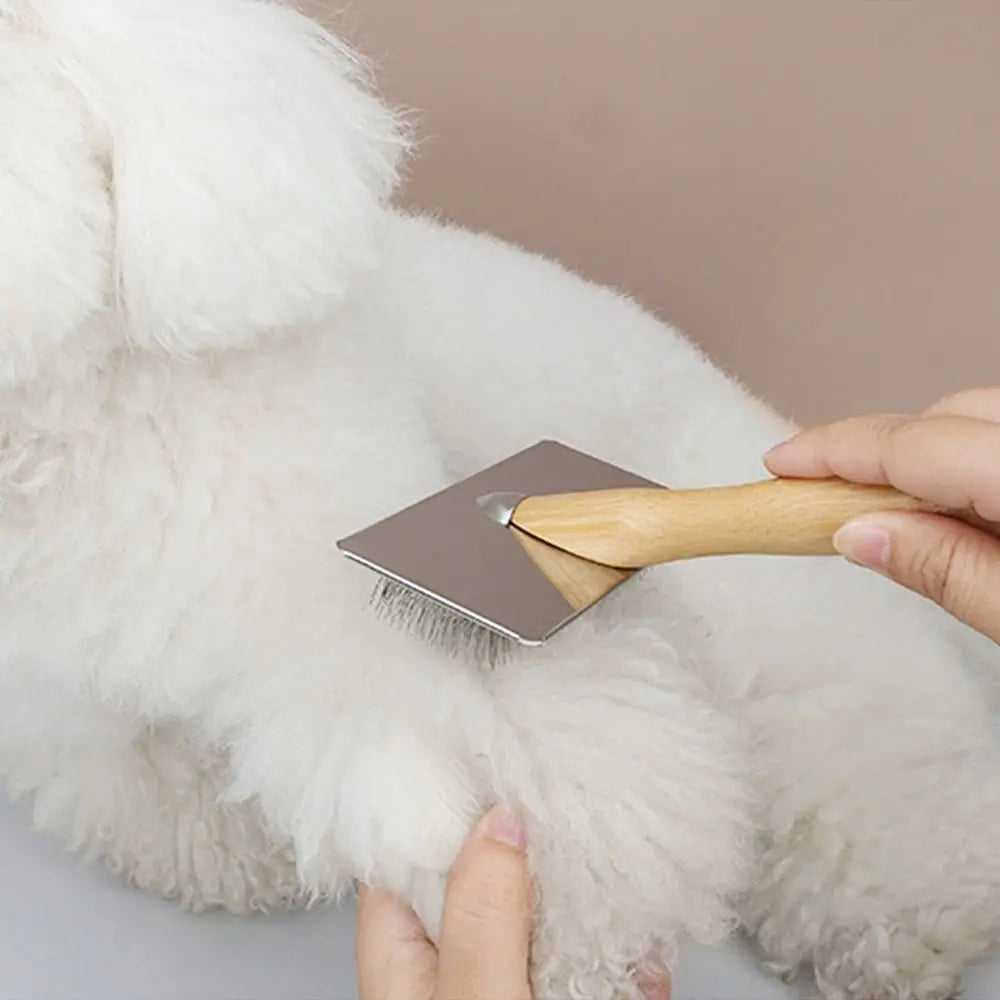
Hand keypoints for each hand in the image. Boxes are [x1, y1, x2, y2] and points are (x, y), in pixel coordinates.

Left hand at [355, 805, 671, 999]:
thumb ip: (482, 915)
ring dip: (582, 887)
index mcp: (405, 956)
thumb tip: (500, 821)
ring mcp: (514, 988)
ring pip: (544, 916)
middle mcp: (456, 965)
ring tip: (616, 844)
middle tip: (564, 776)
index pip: (404, 850)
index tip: (478, 735)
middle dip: (527, 834)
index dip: (435, 791)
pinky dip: (619, 954)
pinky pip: (590, 968)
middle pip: (483, 873)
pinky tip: (646, 947)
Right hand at [764, 386, 999, 642]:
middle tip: (836, 512)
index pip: (911, 444)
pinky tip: (969, 509)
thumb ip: (949, 571)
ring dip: (934, 456)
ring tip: (909, 521)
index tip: (779, 464)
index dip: (834, 451)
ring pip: (981, 418)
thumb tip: (860, 535)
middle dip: (886, 453)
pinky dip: (973, 460)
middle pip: (949, 416)